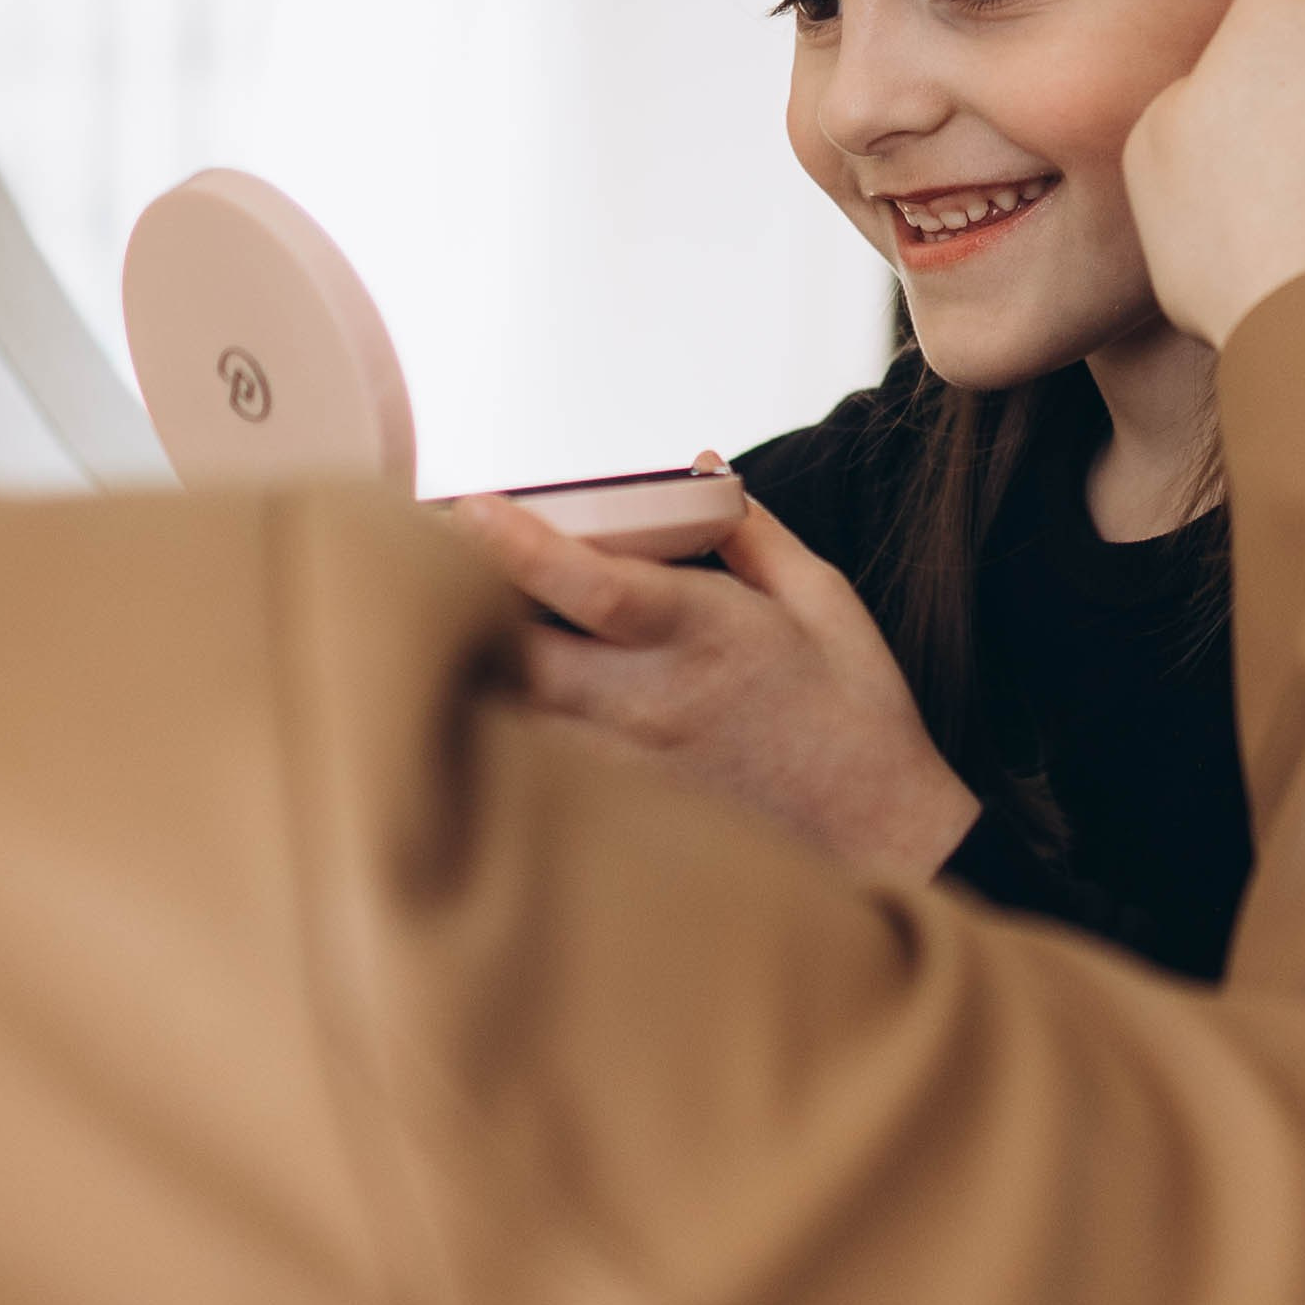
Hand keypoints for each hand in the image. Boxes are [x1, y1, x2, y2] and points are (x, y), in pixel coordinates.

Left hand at [449, 472, 979, 884]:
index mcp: (707, 634)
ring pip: (513, 716)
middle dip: (461, 598)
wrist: (882, 837)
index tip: (467, 504)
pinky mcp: (622, 808)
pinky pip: (537, 763)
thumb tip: (699, 468)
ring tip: (439, 619)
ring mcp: (630, 764)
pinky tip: (490, 696)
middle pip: (516, 653)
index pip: (593, 587)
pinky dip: (504, 725)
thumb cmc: (854, 714)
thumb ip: (751, 531)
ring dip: (472, 665)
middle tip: (422, 555)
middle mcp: (654, 701)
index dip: (519, 545)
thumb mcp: (823, 599)